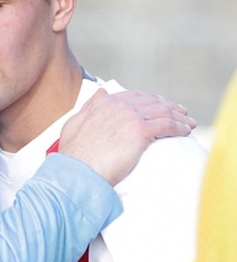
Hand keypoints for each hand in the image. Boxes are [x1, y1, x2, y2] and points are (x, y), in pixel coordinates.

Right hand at [58, 90, 196, 185]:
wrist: (78, 170)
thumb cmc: (74, 154)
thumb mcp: (74, 123)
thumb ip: (89, 106)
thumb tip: (101, 92)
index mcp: (104, 102)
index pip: (133, 96)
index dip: (149, 99)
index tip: (159, 104)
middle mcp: (119, 105)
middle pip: (151, 101)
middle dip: (168, 106)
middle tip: (180, 112)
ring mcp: (131, 116)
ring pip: (162, 111)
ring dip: (178, 116)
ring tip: (188, 122)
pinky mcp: (141, 131)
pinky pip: (166, 125)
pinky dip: (178, 127)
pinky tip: (185, 131)